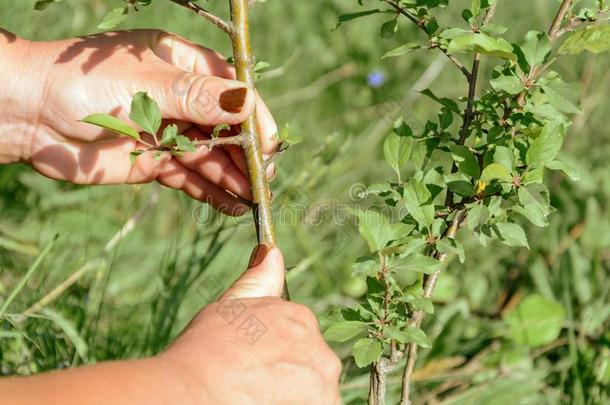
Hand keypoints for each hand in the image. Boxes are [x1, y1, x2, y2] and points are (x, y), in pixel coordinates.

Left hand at [0, 29, 277, 214]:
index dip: (255, 116)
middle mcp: (181, 98)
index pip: (232, 89)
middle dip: (247, 153)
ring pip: (212, 156)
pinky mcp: (155, 161)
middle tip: (265, 180)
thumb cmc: (82, 84)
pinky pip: (191, 177)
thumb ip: (197, 97)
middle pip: (227, 127)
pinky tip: (232, 206)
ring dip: (234, 177)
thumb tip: (247, 102)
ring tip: (254, 200)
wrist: (28, 116)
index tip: (270, 143)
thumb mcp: (146, 85)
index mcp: (183, 65)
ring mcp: (169, 131)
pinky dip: (211, 192)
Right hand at [160, 245, 342, 403]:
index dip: (273, 356)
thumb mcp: (230, 307)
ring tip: (258, 397)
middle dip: (286, 377)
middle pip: (308, 367)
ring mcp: (323, 383)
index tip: (252, 366)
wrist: (194, 391)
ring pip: (313, 393)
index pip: (297, 340)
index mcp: (299, 319)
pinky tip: (267, 403)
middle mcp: (319, 349)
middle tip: (253, 385)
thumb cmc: (205, 350)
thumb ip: (257, 281)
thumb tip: (272, 251)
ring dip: (292, 396)